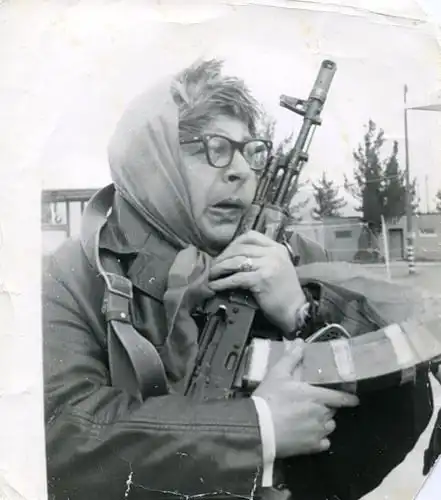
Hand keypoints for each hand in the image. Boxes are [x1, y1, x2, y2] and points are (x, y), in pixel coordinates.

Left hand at [208, 230, 305, 331]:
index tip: (224, 254)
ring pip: (235, 261)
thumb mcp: (278, 268)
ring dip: (219, 268)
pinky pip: (236, 277)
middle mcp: (273, 253)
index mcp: (277, 248)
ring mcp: (268, 265)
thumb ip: (263, 258)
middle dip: (222, 257)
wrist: (297, 311)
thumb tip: (236, 258)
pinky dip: (222, 282)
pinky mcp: (261, 279)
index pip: (250, 236)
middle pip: (240, 248)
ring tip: (211, 275)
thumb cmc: (286, 293)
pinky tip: (215, 286)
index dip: (233, 244)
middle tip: (213, 266)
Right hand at [253, 339, 358, 458]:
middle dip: (328, 407)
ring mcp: (319, 432)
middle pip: (333, 410)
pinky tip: (307, 434)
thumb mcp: (278, 374)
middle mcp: (323, 415)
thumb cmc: (270, 398)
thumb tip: (300, 342)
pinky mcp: (312, 447)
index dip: (349, 398)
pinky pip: (323, 442)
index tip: (353, 398)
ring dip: (324, 422)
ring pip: (329, 426)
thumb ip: (292, 358)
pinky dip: (319, 438)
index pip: (342, 398)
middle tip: (315, 403)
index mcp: (318, 396)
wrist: (259, 428)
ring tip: (310, 418)